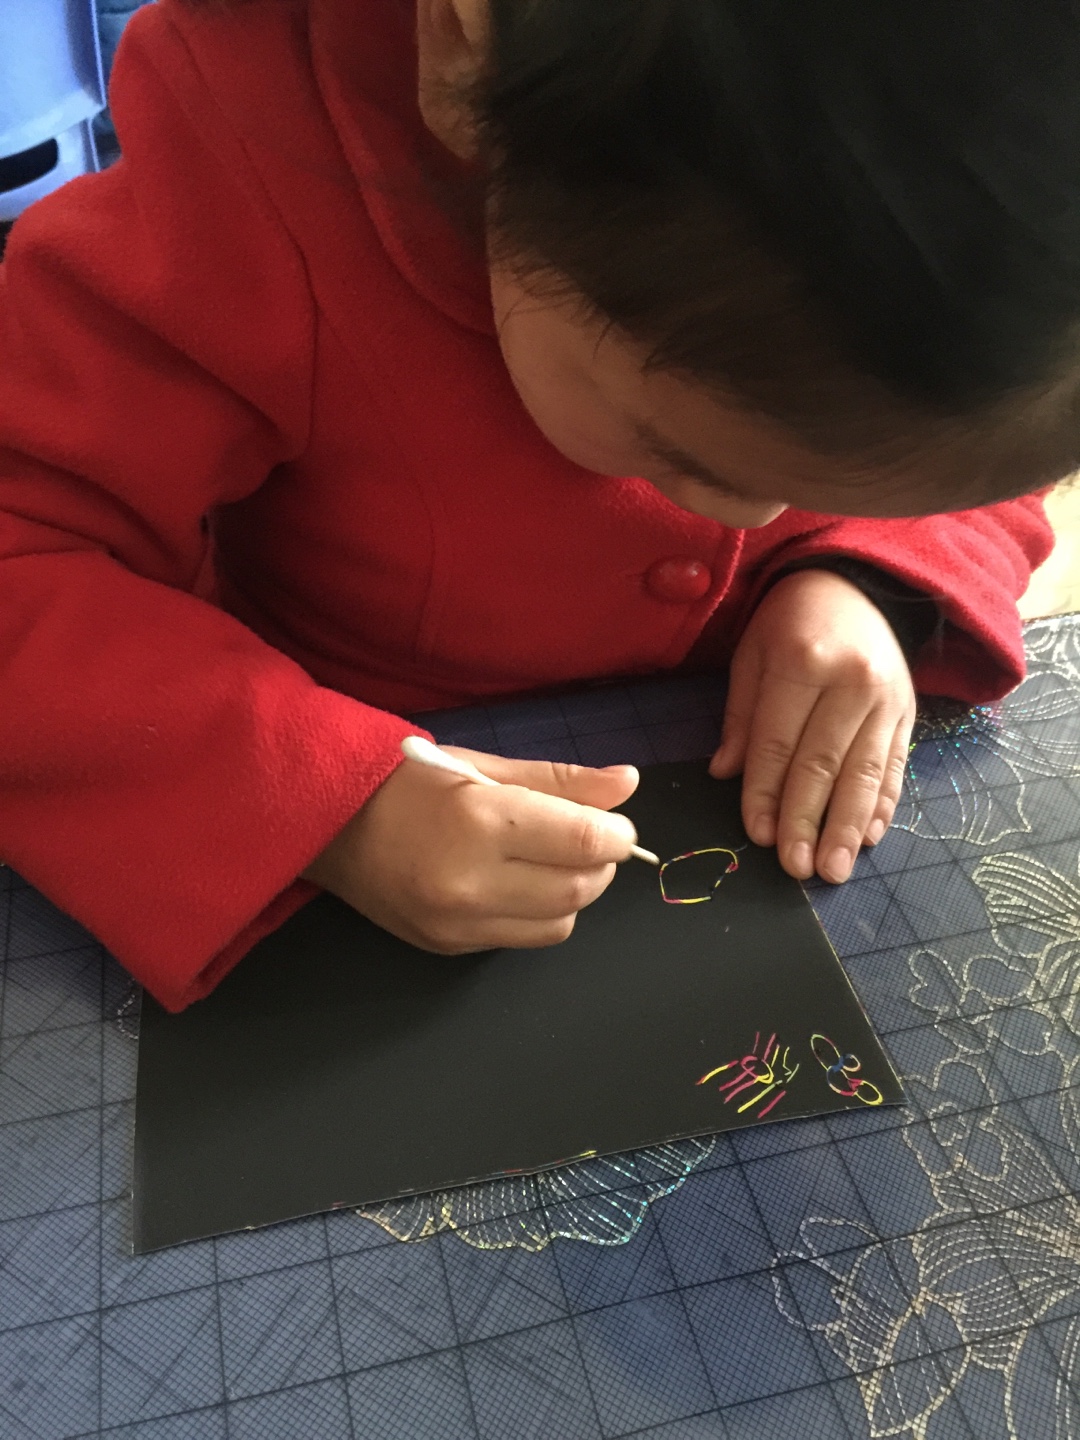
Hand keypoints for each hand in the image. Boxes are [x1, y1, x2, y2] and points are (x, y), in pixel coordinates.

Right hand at [301, 750, 640, 951]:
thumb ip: (560, 780)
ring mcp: (457, 923)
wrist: (327, 826)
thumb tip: (626, 783)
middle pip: (578, 890)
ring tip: (549, 862)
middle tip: (587, 840)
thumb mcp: (482, 766)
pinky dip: (538, 914)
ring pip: (559, 924)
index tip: (616, 825)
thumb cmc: (404, 782)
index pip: (584, 842)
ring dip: (573, 894)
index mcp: (480, 822)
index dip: (617, 835)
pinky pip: (522, 939)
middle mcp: (470, 881)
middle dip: (600, 865)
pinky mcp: (449, 947)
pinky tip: (516, 884)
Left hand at [710, 569, 916, 883]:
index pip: (780, 742)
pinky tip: (871, 838)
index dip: (767, 793)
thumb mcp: (753, 653)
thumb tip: (725, 773)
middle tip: (796, 868)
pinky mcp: (909, 713)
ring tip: (834, 869)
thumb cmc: (791, 621)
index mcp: (804, 661)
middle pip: (824, 764)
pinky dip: (883, 806)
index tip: (760, 835)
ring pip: (865, 774)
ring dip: (848, 828)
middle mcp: (852, 682)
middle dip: (808, 821)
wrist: (856, 585)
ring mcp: (887, 699)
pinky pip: (896, 767)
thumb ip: (742, 715)